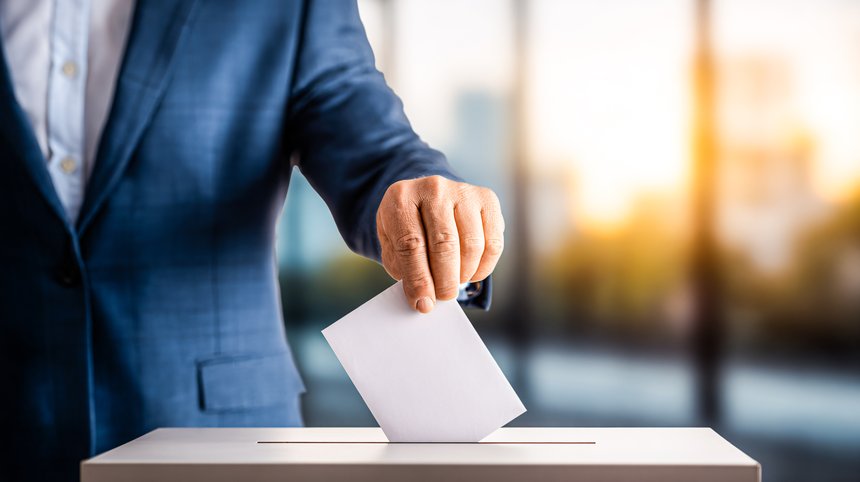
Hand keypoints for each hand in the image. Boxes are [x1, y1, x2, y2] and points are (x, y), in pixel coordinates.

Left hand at [376, 175, 503, 312]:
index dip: (419, 279)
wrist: (426, 197)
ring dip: (464, 274)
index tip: (423, 303)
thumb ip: (403, 269)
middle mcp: (433, 188)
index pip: (411, 244)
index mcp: (401, 198)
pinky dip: (484, 267)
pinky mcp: (487, 199)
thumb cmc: (408, 227)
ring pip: (471, 244)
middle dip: (445, 280)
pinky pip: (493, 242)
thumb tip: (423, 299)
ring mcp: (463, 191)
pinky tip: (470, 272)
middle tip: (443, 297)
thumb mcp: (391, 244)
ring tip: (454, 282)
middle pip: (444, 243)